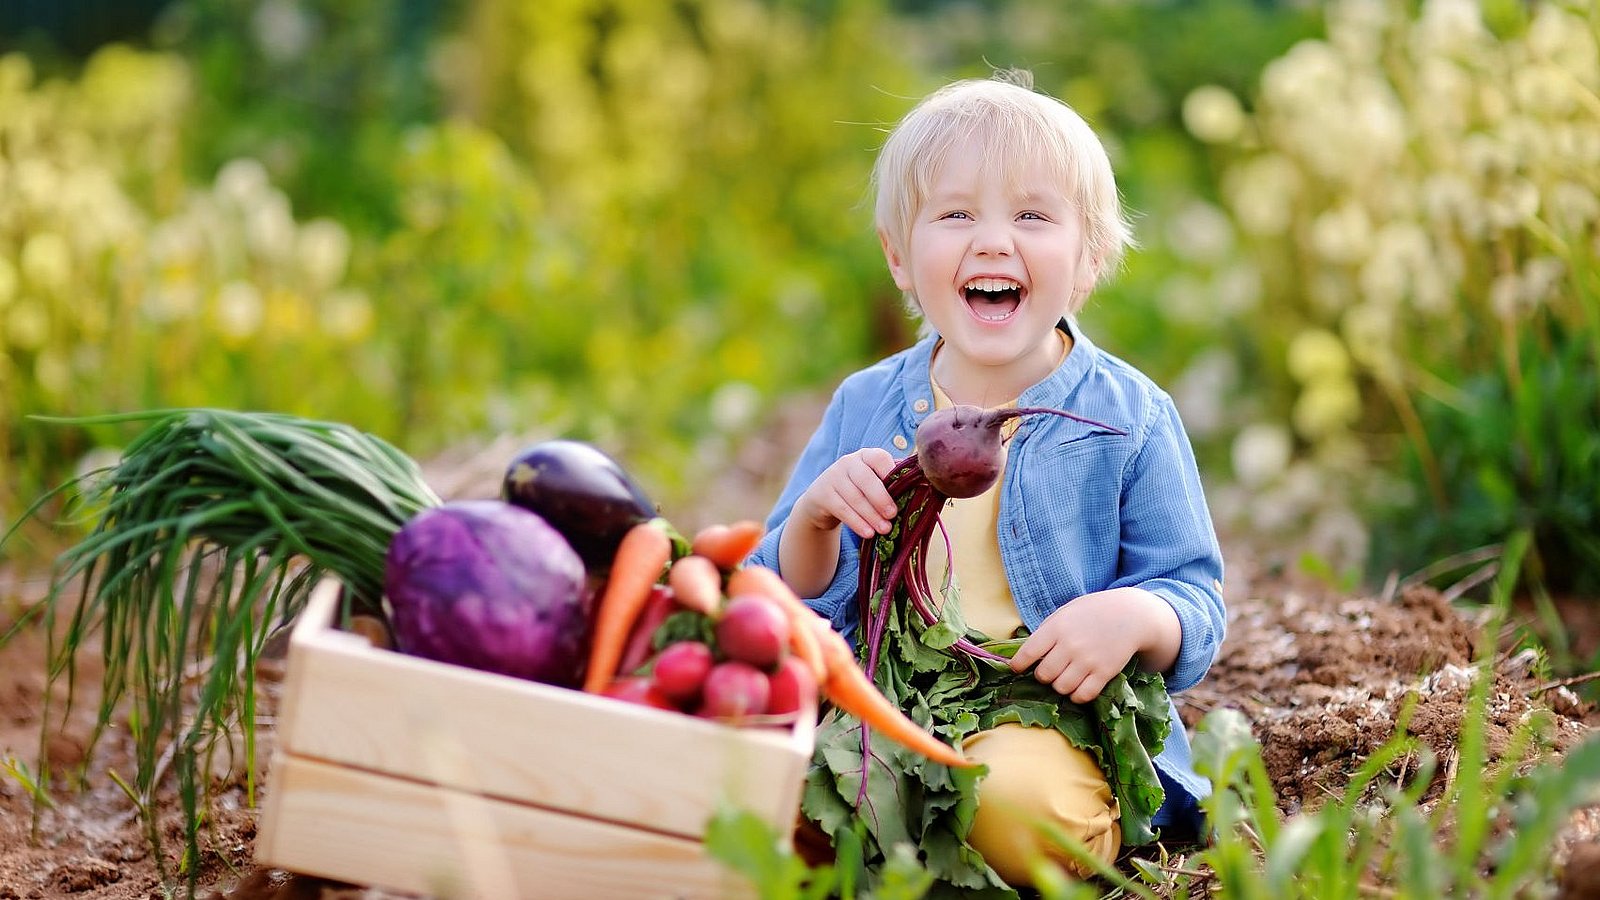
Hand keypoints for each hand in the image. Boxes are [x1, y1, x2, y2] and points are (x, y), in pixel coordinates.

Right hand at [791, 448, 897, 539]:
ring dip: (871, 515)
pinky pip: (842, 509)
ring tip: (885, 529)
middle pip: (865, 478)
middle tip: (893, 515)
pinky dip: (857, 522)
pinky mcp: (822, 495)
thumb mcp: (873, 483)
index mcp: (866, 456)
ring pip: (854, 497)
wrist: (823, 501)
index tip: (902, 491)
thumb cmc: (859, 492)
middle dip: (881, 498)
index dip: (890, 472)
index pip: (879, 458)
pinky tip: (868, 533)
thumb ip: (893, 484)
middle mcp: (848, 462)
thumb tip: (922, 492)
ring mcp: (833, 477)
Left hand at [1009, 588, 1176, 703]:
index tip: (1017, 668)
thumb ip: (1047, 631)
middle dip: (1043, 676)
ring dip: (1060, 686)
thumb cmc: (1092, 612)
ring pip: (1061, 688)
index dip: (1018, 665)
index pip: (1027, 653)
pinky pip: (1083, 695)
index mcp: (1056, 628)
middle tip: (1049, 671)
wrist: (1130, 615)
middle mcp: (1070, 645)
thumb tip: (1025, 654)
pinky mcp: (1105, 672)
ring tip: (1065, 678)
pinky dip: (1077, 696)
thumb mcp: (1065, 613)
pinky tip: (1078, 687)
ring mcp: (1088, 660)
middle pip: (1044, 675)